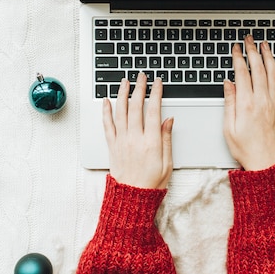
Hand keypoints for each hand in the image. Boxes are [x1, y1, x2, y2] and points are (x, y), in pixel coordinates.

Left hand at [102, 73, 173, 188]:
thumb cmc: (151, 183)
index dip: (156, 93)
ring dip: (122, 94)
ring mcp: (121, 141)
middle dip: (139, 88)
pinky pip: (107, 125)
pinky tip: (106, 101)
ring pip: (120, 112)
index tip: (157, 82)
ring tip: (124, 82)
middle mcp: (134, 139)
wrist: (132, 197)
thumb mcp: (168, 162)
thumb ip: (167, 139)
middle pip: (135, 106)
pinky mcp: (112, 146)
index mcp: (151, 142)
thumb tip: (168, 120)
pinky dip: (106, 111)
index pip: (154, 110)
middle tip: (141, 76)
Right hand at [223, 36, 274, 170]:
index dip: (238, 57)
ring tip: (265, 45)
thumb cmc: (245, 149)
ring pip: (273, 74)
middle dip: (253, 50)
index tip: (236, 48)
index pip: (242, 73)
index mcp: (246, 104)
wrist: (265, 163)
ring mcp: (274, 104)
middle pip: (258, 68)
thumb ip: (229, 102)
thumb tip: (228, 84)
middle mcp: (262, 101)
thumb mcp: (228, 127)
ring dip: (269, 57)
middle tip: (249, 39)